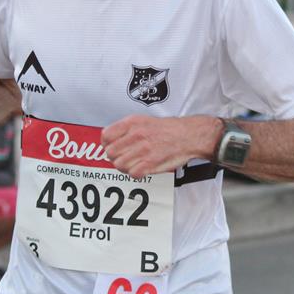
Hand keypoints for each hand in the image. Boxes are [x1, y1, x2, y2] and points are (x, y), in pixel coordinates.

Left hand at [101, 115, 219, 178]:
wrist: (187, 135)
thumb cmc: (167, 129)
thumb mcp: (143, 119)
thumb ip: (125, 128)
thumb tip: (109, 138)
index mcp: (132, 123)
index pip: (106, 136)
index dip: (106, 144)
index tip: (111, 147)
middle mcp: (136, 135)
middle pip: (110, 153)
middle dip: (115, 157)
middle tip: (122, 157)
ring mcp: (143, 150)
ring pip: (119, 165)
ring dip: (124, 167)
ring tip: (132, 164)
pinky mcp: (151, 163)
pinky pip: (132, 173)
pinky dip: (135, 173)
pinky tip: (140, 168)